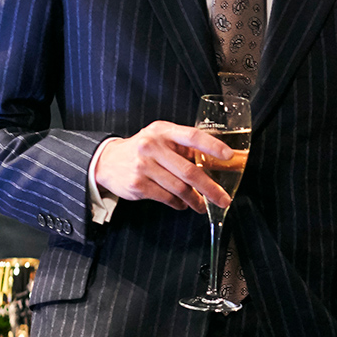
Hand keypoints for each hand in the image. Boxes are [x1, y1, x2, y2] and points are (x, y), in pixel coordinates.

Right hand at [94, 121, 233, 213]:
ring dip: (195, 200)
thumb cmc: (143, 149)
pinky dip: (178, 204)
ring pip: (179, 188)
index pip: (192, 136)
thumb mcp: (160, 138)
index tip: (228, 156)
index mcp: (163, 131)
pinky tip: (182, 205)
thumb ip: (183, 146)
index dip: (212, 145)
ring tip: (203, 205)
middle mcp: (152, 146)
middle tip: (223, 199)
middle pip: (189, 170)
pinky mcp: (138, 184)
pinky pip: (166, 197)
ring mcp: (143, 166)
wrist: (107, 161)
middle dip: (210, 188)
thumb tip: (216, 160)